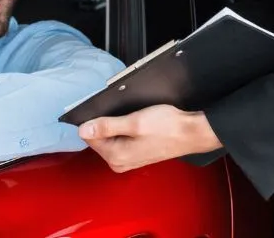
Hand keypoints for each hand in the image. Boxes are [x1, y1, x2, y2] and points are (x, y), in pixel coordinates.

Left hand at [78, 104, 221, 172]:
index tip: (106, 110)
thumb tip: (83, 129)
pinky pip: (119, 141)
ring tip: (133, 118)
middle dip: (106, 124)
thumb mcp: (133, 122)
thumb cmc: (166, 127)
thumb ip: (106, 126)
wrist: (191, 133)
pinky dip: (123, 131)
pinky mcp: (135, 155)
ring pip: (109, 139)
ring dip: (116, 126)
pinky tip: (136, 124)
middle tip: (124, 114)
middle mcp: (119, 162)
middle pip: (98, 138)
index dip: (94, 120)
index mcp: (115, 156)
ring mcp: (127, 161)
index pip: (89, 136)